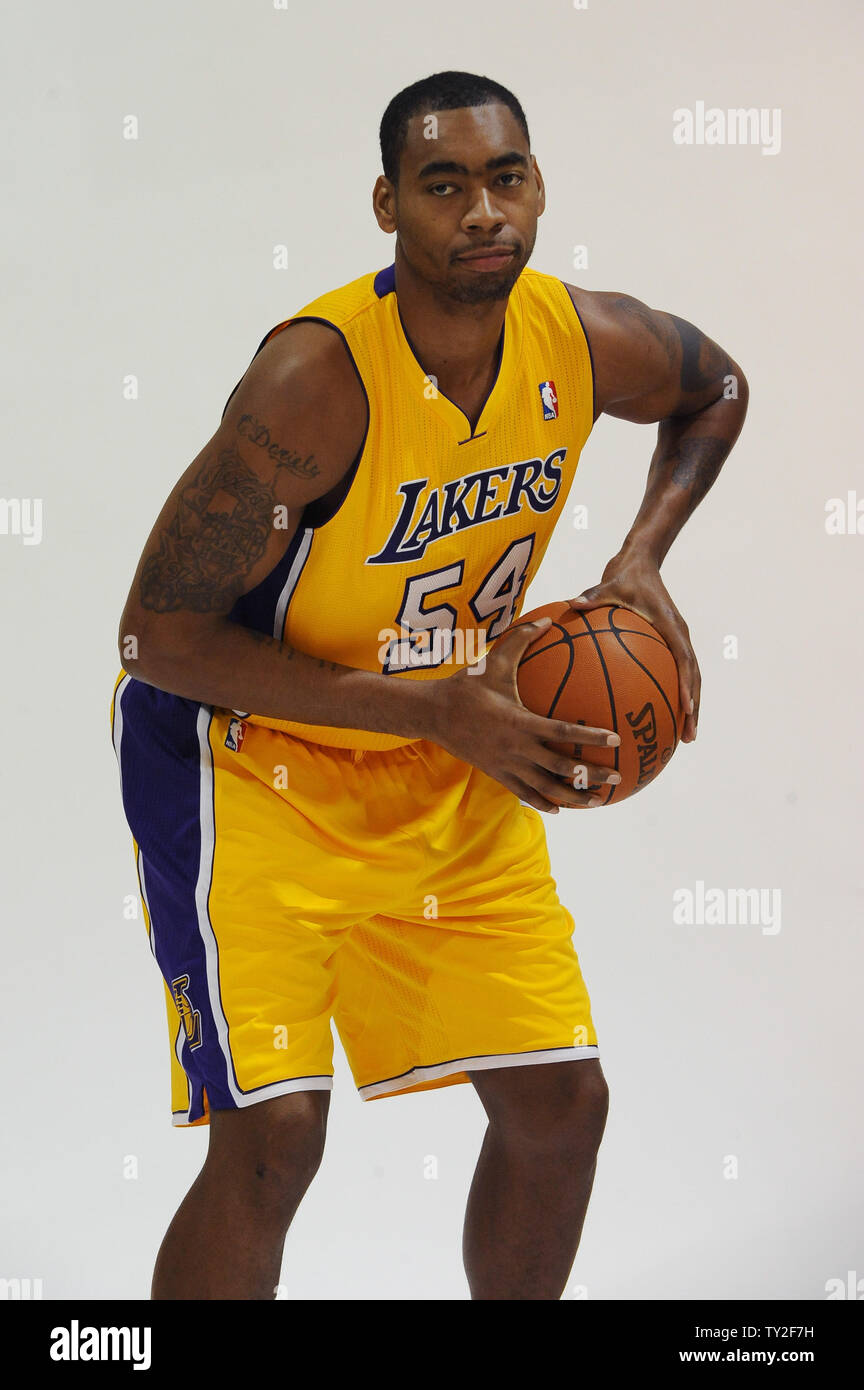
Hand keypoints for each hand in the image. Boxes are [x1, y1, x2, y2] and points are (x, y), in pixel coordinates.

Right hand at [427, 616, 620, 813]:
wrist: (432, 714)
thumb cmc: (466, 686)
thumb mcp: (493, 661)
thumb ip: (522, 640)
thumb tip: (549, 618)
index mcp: (520, 721)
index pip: (563, 730)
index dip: (590, 736)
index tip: (615, 738)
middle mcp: (516, 748)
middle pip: (561, 767)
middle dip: (590, 774)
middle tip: (617, 776)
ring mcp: (507, 764)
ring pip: (545, 787)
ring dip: (572, 797)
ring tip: (597, 801)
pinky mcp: (497, 774)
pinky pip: (524, 793)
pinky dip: (543, 802)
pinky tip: (560, 809)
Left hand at [568, 552, 699, 740]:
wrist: (641, 563)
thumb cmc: (625, 576)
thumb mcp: (609, 584)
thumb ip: (593, 597)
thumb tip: (572, 605)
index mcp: (671, 626)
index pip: (683, 660)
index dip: (687, 685)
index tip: (686, 708)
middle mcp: (680, 636)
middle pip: (693, 678)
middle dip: (694, 708)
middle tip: (689, 736)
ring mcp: (677, 641)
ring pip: (690, 680)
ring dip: (690, 708)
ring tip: (684, 737)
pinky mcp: (670, 644)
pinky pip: (674, 674)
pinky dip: (673, 695)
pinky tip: (659, 717)